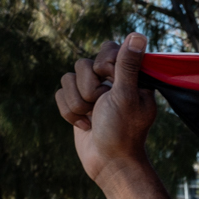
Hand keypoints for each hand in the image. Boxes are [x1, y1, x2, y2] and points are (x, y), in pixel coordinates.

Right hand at [55, 34, 157, 184]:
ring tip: (93, 119)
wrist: (108, 163)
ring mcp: (92, 93)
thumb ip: (128, 65)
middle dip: (88, 89)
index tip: (112, 85)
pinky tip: (85, 126)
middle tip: (102, 106)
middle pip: (83, 63)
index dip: (104, 66)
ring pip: (67, 78)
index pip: (108, 49)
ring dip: (78, 103)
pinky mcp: (77, 104)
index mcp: (130, 77)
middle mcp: (111, 82)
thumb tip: (138, 34)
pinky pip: (59, 94)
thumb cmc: (123, 130)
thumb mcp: (126, 95)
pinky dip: (69, 113)